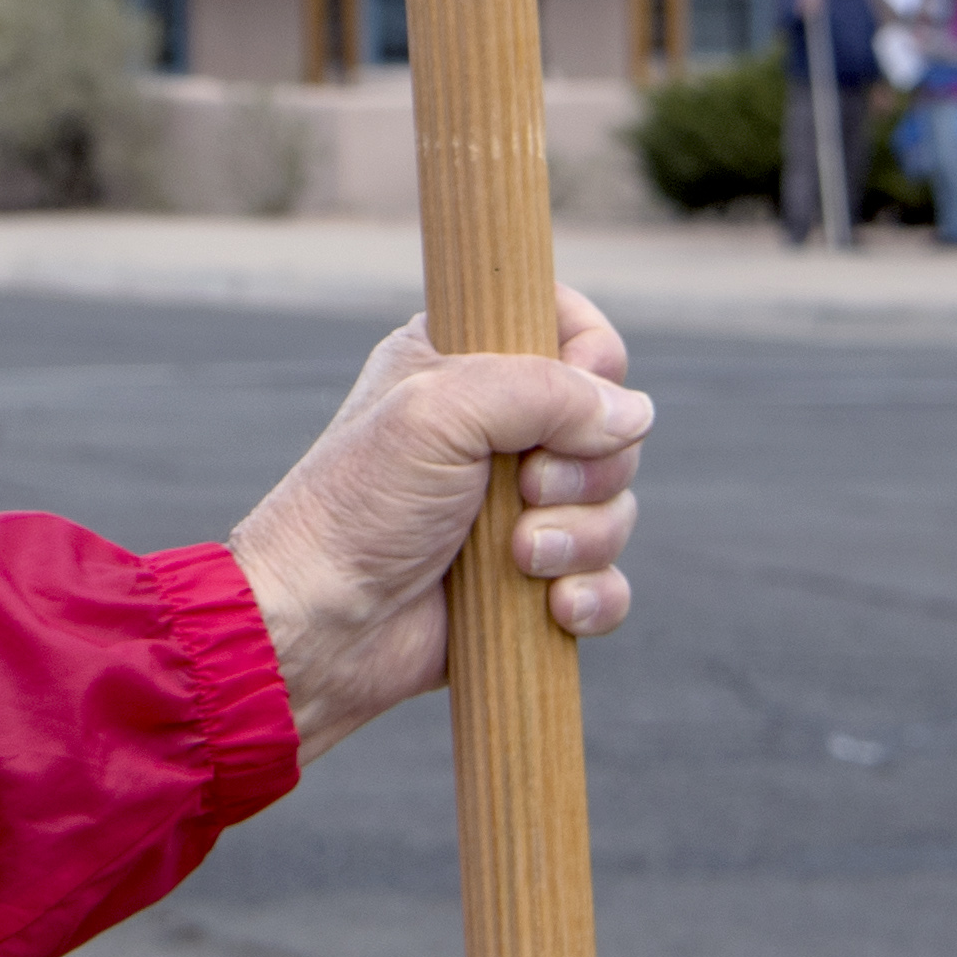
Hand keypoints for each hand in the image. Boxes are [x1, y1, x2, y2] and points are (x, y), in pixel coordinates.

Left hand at [223, 283, 647, 768]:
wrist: (321, 626)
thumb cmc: (360, 508)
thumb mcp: (440, 411)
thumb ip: (544, 390)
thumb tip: (634, 414)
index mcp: (465, 366)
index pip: (571, 330)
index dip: (593, 358)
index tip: (579, 386)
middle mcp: (497, 433)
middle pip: (609, 429)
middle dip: (585, 469)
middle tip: (522, 491)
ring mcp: (517, 512)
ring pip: (615, 507)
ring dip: (581, 537)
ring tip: (519, 558)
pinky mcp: (530, 583)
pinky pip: (607, 582)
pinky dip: (592, 595)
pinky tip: (552, 607)